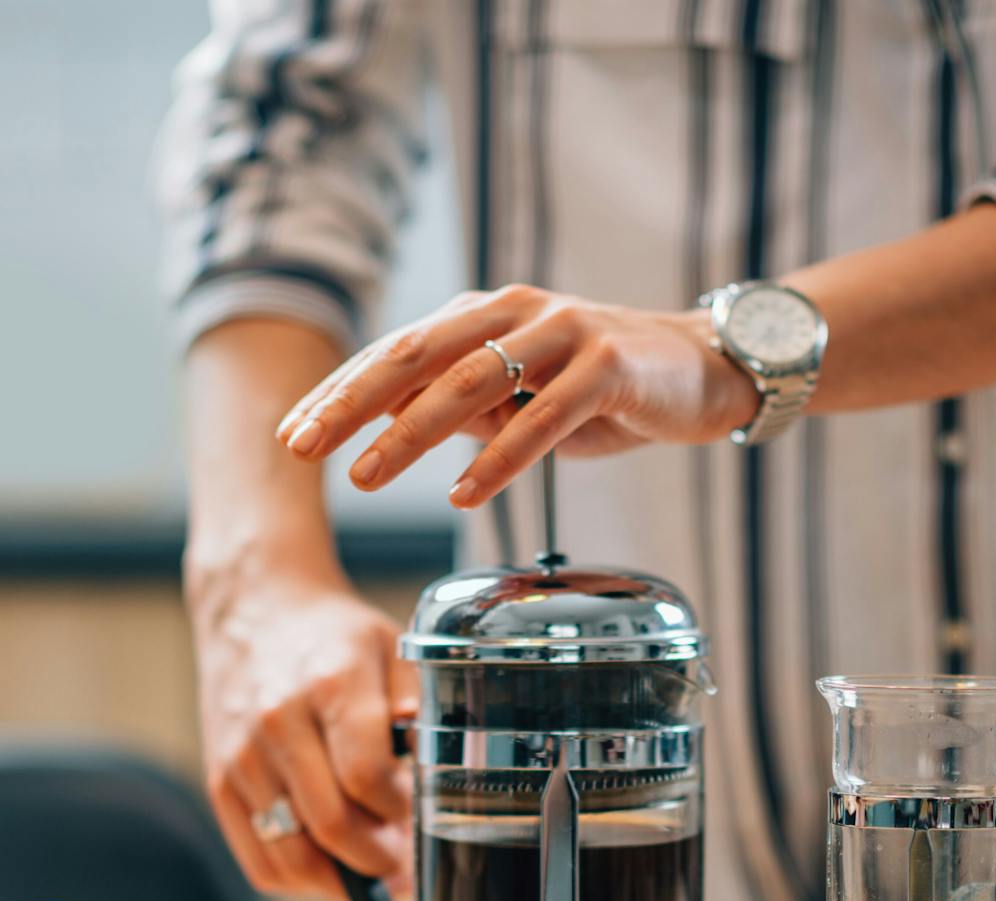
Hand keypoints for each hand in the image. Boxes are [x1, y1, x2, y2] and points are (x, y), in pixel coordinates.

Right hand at [188, 563, 414, 898]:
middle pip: (330, 824)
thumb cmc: (333, 635)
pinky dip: (300, 878)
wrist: (255, 608)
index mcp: (330, 684)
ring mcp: (242, 757)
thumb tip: (432, 771)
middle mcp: (277, 722)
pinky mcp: (219, 782)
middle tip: (403, 857)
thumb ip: (418, 707)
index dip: (401, 811)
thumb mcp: (392, 648)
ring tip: (370, 864)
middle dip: (378, 856)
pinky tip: (330, 866)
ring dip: (340, 877)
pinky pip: (259, 861)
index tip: (416, 813)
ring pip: (292, 855)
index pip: (366, 776)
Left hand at [272, 285, 758, 507]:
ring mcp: (564, 333)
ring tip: (366, 476)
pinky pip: (544, 416)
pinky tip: (464, 493)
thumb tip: (394, 431)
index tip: (290, 433)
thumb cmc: (606, 386)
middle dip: (352, 403)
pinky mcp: (608, 366)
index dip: (339, 391)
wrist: (705, 367)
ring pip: (472, 381)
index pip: (396, 351)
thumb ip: (463, 408)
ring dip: (411, 432)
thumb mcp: (522, 398)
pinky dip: (500, 457)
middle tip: (303, 446)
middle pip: (417, 355)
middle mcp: (516, 312)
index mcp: (484, 315)